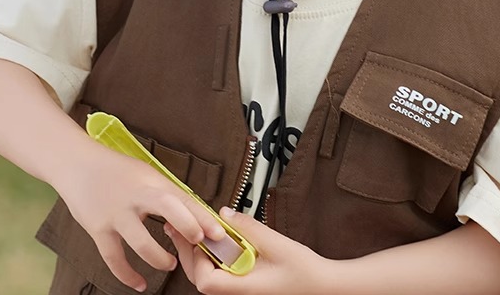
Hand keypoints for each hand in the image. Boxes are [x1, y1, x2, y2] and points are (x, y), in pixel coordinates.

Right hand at [56, 142, 227, 291]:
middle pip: (168, 207)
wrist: (78, 165)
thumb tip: (192, 213)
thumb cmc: (116, 170)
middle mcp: (136, 196)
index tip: (218, 232)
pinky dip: (127, 275)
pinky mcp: (98, 229)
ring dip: (159, 258)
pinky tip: (138, 285)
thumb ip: (165, 193)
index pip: (182, 197)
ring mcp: (116, 214)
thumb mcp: (145, 174)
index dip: (202, 215)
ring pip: (141, 242)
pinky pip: (114, 259)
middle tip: (199, 242)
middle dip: (187, 226)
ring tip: (169, 264)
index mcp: (151, 181)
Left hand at [165, 207, 332, 294]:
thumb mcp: (276, 244)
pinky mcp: (245, 284)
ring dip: (198, 253)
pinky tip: (214, 239)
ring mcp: (240, 289)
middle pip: (201, 278)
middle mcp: (238, 292)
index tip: (199, 233)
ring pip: (209, 275)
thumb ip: (248, 228)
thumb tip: (223, 213)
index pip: (205, 281)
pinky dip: (213, 256)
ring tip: (191, 228)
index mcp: (243, 288)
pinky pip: (221, 272)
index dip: (196, 257)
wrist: (321, 286)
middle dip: (188, 252)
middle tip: (177, 226)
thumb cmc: (303, 271)